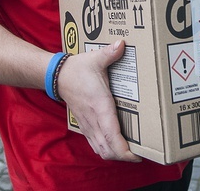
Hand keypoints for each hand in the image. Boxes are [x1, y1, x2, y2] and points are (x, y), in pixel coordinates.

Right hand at [57, 41, 141, 161]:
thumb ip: (110, 53)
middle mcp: (93, 119)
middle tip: (141, 152)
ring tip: (132, 151)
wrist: (58, 76)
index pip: (111, 134)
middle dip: (124, 156)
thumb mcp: (95, 58)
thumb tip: (122, 44)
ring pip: (101, 150)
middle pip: (107, 149)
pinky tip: (117, 146)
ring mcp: (88, 124)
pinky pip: (96, 145)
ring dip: (115, 154)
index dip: (123, 149)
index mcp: (100, 105)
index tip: (137, 154)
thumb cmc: (79, 68)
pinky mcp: (85, 125)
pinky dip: (107, 149)